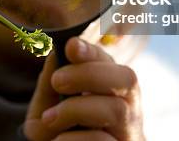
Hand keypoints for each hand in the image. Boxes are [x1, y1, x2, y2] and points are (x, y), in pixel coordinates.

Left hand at [23, 37, 144, 140]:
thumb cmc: (62, 134)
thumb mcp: (49, 108)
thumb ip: (49, 85)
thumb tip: (55, 55)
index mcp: (110, 88)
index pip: (110, 62)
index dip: (92, 51)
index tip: (71, 46)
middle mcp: (128, 107)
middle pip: (126, 78)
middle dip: (89, 73)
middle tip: (57, 80)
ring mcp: (129, 132)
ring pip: (117, 109)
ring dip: (77, 109)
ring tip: (50, 119)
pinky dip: (76, 139)